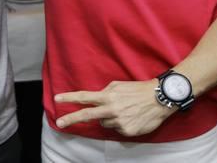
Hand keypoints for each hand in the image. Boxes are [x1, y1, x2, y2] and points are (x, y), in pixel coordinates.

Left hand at [54, 79, 175, 136]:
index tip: (57, 99)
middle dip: (71, 119)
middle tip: (59, 123)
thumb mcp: (118, 86)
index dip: (69, 98)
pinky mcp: (127, 131)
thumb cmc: (137, 90)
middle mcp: (111, 109)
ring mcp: (119, 121)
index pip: (84, 97)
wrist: (159, 99)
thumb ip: (105, 92)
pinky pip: (116, 128)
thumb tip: (96, 99)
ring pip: (104, 122)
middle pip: (86, 115)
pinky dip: (120, 124)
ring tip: (123, 110)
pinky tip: (130, 117)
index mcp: (107, 96)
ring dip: (109, 118)